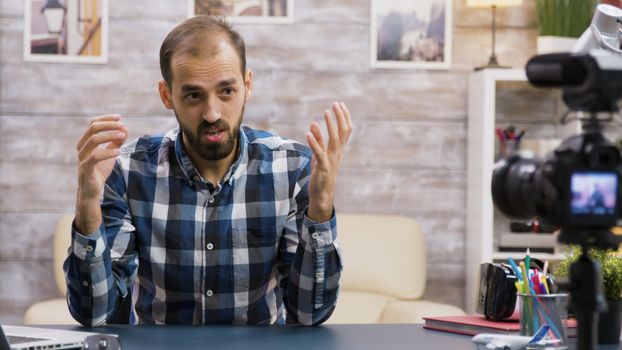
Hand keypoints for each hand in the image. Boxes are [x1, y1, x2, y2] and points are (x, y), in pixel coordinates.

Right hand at [75, 115, 127, 233]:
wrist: (92, 189)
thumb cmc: (100, 169)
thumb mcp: (111, 153)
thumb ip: (117, 141)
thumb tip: (126, 128)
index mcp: (86, 141)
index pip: (93, 123)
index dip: (106, 119)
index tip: (120, 117)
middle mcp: (82, 146)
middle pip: (93, 128)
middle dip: (109, 125)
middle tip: (122, 126)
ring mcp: (82, 157)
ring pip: (93, 139)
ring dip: (110, 135)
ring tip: (123, 136)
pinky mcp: (86, 167)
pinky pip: (95, 156)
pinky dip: (108, 152)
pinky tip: (118, 152)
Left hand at [306, 102, 352, 221]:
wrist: (322, 194)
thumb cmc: (321, 173)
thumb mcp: (319, 154)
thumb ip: (318, 139)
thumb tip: (314, 123)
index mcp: (338, 149)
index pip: (345, 130)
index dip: (344, 117)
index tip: (340, 104)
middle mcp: (337, 153)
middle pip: (342, 132)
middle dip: (340, 117)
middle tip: (335, 104)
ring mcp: (331, 160)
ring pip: (333, 140)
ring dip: (330, 126)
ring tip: (326, 113)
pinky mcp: (322, 167)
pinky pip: (319, 153)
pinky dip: (314, 143)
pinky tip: (308, 133)